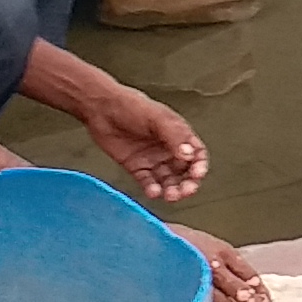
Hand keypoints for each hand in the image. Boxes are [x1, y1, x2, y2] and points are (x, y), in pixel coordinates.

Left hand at [77, 81, 210, 205]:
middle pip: (185, 172)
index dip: (199, 165)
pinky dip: (152, 189)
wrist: (102, 109)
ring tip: (170, 195)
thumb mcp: (158, 118)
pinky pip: (148, 182)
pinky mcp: (137, 167)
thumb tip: (189, 155)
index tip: (197, 174)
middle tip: (185, 191)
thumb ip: (175, 136)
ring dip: (172, 189)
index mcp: (178, 135)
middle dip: (188, 183)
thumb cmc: (132, 106)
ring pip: (168, 180)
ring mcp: (152, 159)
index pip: (196, 154)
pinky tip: (153, 192)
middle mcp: (167, 149)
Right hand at [177, 226, 272, 301]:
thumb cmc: (186, 246)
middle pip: (239, 293)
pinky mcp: (184, 295)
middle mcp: (211, 267)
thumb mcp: (214, 246)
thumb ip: (233, 265)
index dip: (260, 292)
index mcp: (222, 252)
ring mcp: (196, 282)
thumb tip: (253, 288)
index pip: (250, 276)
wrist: (154, 246)